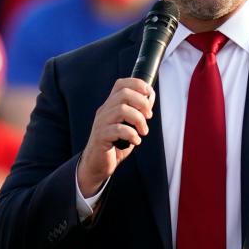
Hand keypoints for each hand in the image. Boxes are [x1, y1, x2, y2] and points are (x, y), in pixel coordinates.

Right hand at [77, 78, 154, 196]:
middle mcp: (104, 111)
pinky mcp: (101, 137)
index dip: (138, 84)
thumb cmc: (115, 144)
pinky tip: (136, 141)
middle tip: (149, 116)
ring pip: (121, 110)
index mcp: (111, 105)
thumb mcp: (129, 125)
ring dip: (138, 119)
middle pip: (124, 94)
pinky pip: (118, 129)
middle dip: (142, 102)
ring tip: (143, 131)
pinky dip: (131, 134)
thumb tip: (150, 98)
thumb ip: (138, 112)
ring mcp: (101, 123)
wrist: (98, 164)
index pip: (121, 84)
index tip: (150, 95)